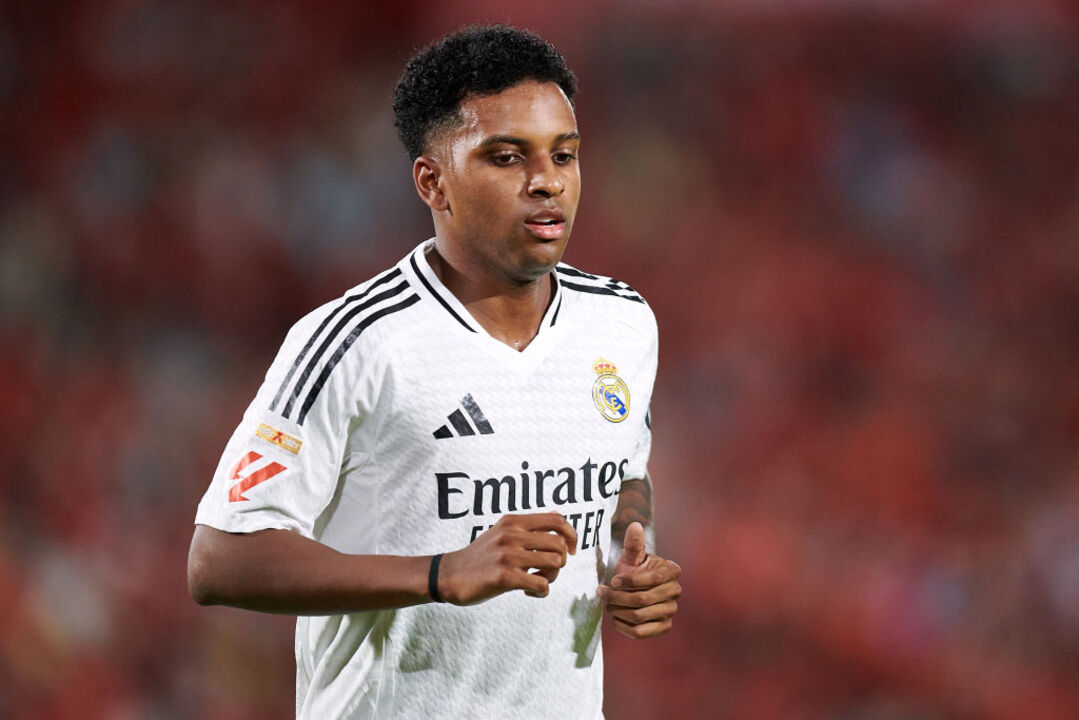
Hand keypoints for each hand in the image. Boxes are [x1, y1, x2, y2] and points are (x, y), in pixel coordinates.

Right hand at [437, 513, 576, 604]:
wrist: (450, 575)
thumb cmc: (481, 556)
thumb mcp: (502, 531)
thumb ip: (528, 525)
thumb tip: (557, 515)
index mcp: (513, 521)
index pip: (557, 520)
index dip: (572, 535)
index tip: (571, 550)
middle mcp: (511, 535)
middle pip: (559, 545)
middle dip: (561, 562)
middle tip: (546, 571)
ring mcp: (507, 555)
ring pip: (554, 564)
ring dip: (551, 577)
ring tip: (537, 580)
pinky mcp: (503, 577)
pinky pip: (541, 585)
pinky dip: (541, 592)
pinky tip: (528, 591)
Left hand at [597, 521, 680, 637]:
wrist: (635, 589)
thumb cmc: (634, 569)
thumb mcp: (632, 556)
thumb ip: (633, 543)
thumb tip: (635, 525)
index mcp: (671, 571)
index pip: (653, 578)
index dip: (630, 580)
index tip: (612, 580)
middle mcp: (675, 592)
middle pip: (643, 599)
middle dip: (617, 597)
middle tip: (601, 593)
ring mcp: (671, 611)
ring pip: (639, 616)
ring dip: (617, 611)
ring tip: (606, 604)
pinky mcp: (663, 627)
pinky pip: (642, 632)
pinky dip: (624, 627)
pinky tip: (614, 618)